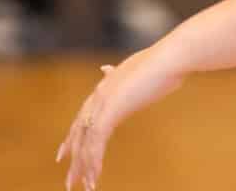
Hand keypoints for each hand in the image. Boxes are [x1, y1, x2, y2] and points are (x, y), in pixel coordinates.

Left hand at [57, 49, 184, 190]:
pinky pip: (96, 143)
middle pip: (79, 132)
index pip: (82, 116)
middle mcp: (99, 95)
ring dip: (84, 166)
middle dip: (74, 158)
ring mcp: (102, 102)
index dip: (73, 137)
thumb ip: (119, 74)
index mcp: (105, 86)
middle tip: (71, 181)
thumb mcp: (138, 69)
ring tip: (84, 186)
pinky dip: (94, 161)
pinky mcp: (110, 111)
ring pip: (86, 142)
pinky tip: (95, 176)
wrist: (170, 58)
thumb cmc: (163, 62)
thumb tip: (104, 68)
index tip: (64, 154)